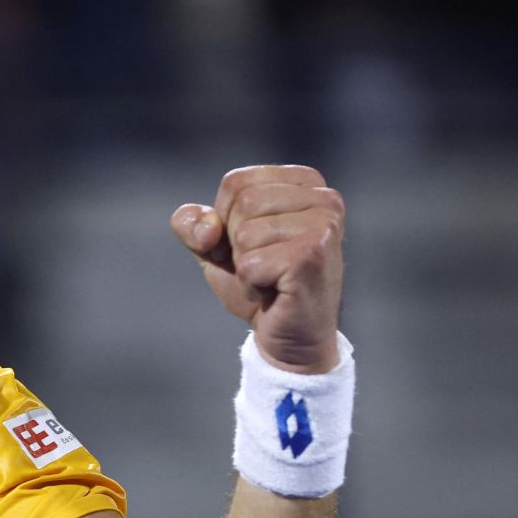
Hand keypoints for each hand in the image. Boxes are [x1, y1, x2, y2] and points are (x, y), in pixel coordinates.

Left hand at [170, 165, 344, 372]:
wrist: (291, 336)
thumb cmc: (261, 283)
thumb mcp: (215, 244)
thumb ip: (194, 222)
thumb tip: (207, 227)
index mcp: (304, 182)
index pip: (235, 182)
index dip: (224, 219)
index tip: (250, 244)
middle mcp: (324, 197)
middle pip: (242, 202)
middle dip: (235, 243)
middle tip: (263, 264)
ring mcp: (324, 225)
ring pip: (245, 233)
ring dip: (245, 265)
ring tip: (271, 277)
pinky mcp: (313, 255)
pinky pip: (251, 263)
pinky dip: (251, 284)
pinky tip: (276, 291)